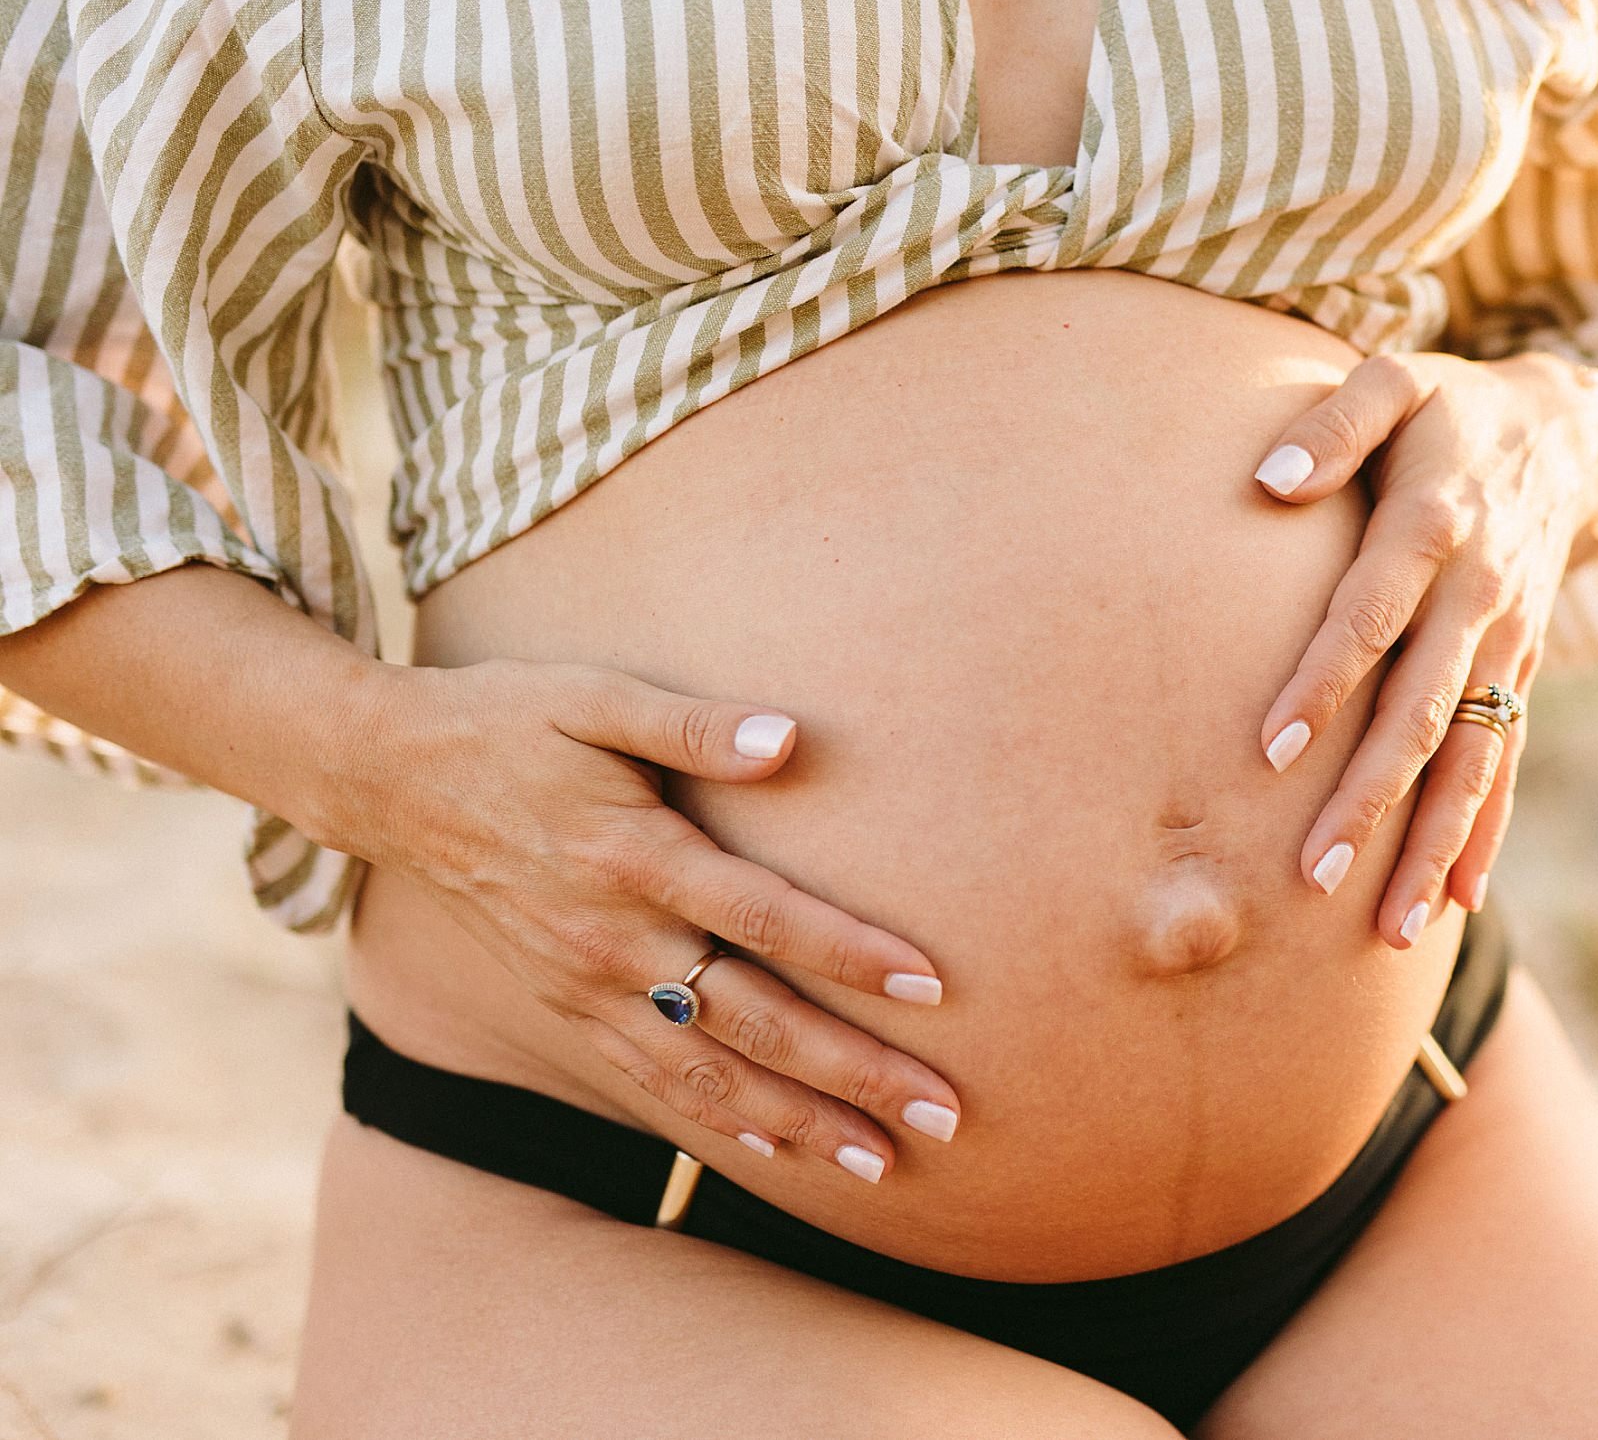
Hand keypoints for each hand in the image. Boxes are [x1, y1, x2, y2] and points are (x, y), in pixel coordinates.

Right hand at [322, 659, 958, 1182]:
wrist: (391, 779)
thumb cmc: (509, 721)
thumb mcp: (595, 697)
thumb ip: (693, 723)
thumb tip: (788, 737)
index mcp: (632, 858)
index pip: (761, 917)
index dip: (848, 953)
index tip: (931, 985)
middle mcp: (613, 941)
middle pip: (752, 1020)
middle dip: (852, 1074)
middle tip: (943, 1113)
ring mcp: (586, 987)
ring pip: (708, 1073)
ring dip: (800, 1123)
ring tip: (883, 1163)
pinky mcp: (567, 1009)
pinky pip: (653, 1082)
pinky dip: (721, 1121)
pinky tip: (780, 1150)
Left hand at [1250, 350, 1597, 947]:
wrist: (1571, 426)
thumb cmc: (1452, 405)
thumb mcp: (1396, 379)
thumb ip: (1333, 425)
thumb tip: (1267, 483)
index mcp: (1439, 526)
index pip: (1371, 617)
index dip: (1323, 681)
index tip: (1267, 750)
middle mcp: (1482, 596)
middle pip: (1424, 710)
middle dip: (1371, 798)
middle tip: (1312, 875)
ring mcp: (1511, 641)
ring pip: (1472, 756)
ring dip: (1433, 842)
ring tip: (1390, 925)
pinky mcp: (1523, 668)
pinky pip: (1505, 759)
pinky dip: (1485, 830)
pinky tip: (1457, 902)